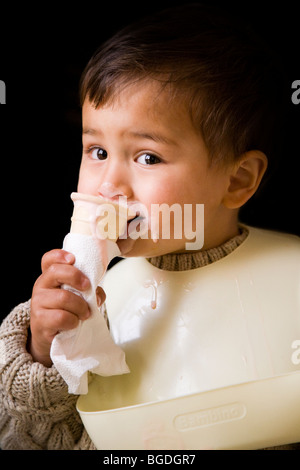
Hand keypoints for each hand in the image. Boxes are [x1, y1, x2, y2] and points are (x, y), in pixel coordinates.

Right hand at [29, 249, 91, 366]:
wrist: (52, 336)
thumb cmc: (67, 311)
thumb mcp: (78, 296)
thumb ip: (89, 290)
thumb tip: (98, 295)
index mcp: (50, 276)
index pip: (48, 259)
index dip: (59, 255)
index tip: (73, 259)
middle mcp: (41, 286)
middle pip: (55, 272)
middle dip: (75, 277)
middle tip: (87, 287)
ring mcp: (38, 303)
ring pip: (63, 297)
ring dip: (80, 306)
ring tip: (85, 313)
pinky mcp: (40, 320)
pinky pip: (62, 317)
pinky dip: (73, 321)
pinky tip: (74, 323)